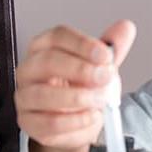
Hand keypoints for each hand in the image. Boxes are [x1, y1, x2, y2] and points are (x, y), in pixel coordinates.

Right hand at [15, 19, 135, 148]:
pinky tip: (90, 116)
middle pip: (48, 61)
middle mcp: (31, 70)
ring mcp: (25, 96)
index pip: (58, 36)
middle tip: (105, 77)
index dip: (83, 44)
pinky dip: (75, 121)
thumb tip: (126, 28)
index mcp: (45, 48)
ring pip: (44, 94)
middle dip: (82, 69)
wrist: (78, 121)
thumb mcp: (100, 67)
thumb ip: (112, 48)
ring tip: (100, 100)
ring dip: (79, 98)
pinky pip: (49, 122)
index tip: (105, 54)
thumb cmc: (82, 89)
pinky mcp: (29, 123)